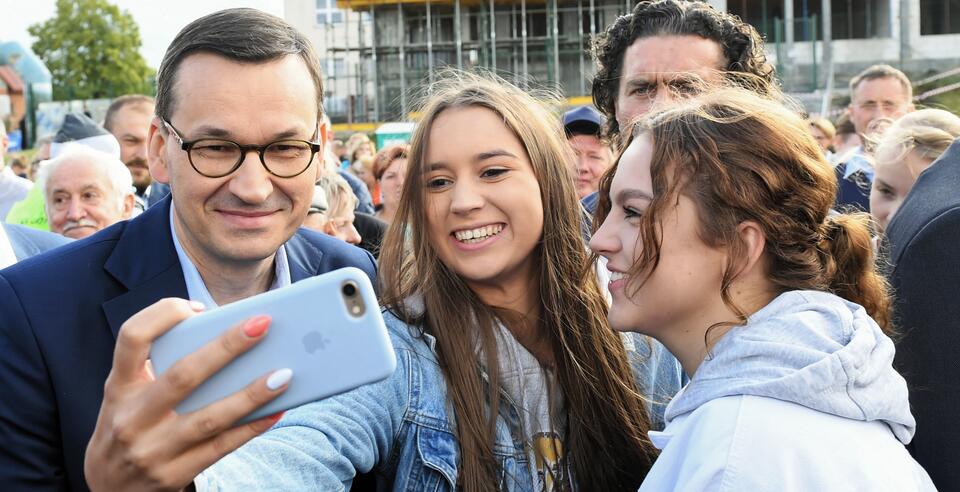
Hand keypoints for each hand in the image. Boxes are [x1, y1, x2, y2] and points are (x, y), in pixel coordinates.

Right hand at [84, 298, 290, 490]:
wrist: (109, 491)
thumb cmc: (131, 427)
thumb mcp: (128, 396)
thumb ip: (161, 368)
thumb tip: (227, 339)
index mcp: (119, 387)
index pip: (132, 337)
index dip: (163, 315)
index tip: (197, 307)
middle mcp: (131, 418)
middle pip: (183, 375)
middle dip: (226, 347)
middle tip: (262, 324)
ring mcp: (151, 450)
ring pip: (209, 418)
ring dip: (251, 394)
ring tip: (285, 374)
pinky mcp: (172, 475)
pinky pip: (221, 448)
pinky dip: (252, 427)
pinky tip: (277, 410)